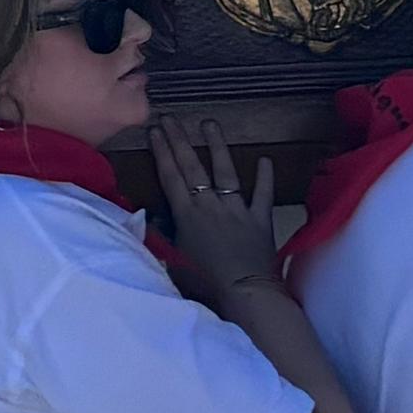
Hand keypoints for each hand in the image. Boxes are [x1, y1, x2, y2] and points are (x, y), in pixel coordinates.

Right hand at [157, 117, 282, 302]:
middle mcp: (210, 205)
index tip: (154, 130)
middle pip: (192, 167)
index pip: (170, 176)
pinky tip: (265, 159)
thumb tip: (146, 217)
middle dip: (179, 140)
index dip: (161, 151)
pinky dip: (265, 178)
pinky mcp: (259, 220)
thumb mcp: (172, 259)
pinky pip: (263, 195)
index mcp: (186, 214)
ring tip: (209, 123)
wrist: (245, 294)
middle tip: (171, 117)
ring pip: (225, 172)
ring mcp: (237, 210)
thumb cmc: (204, 282)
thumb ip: (160, 236)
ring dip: (216, 147)